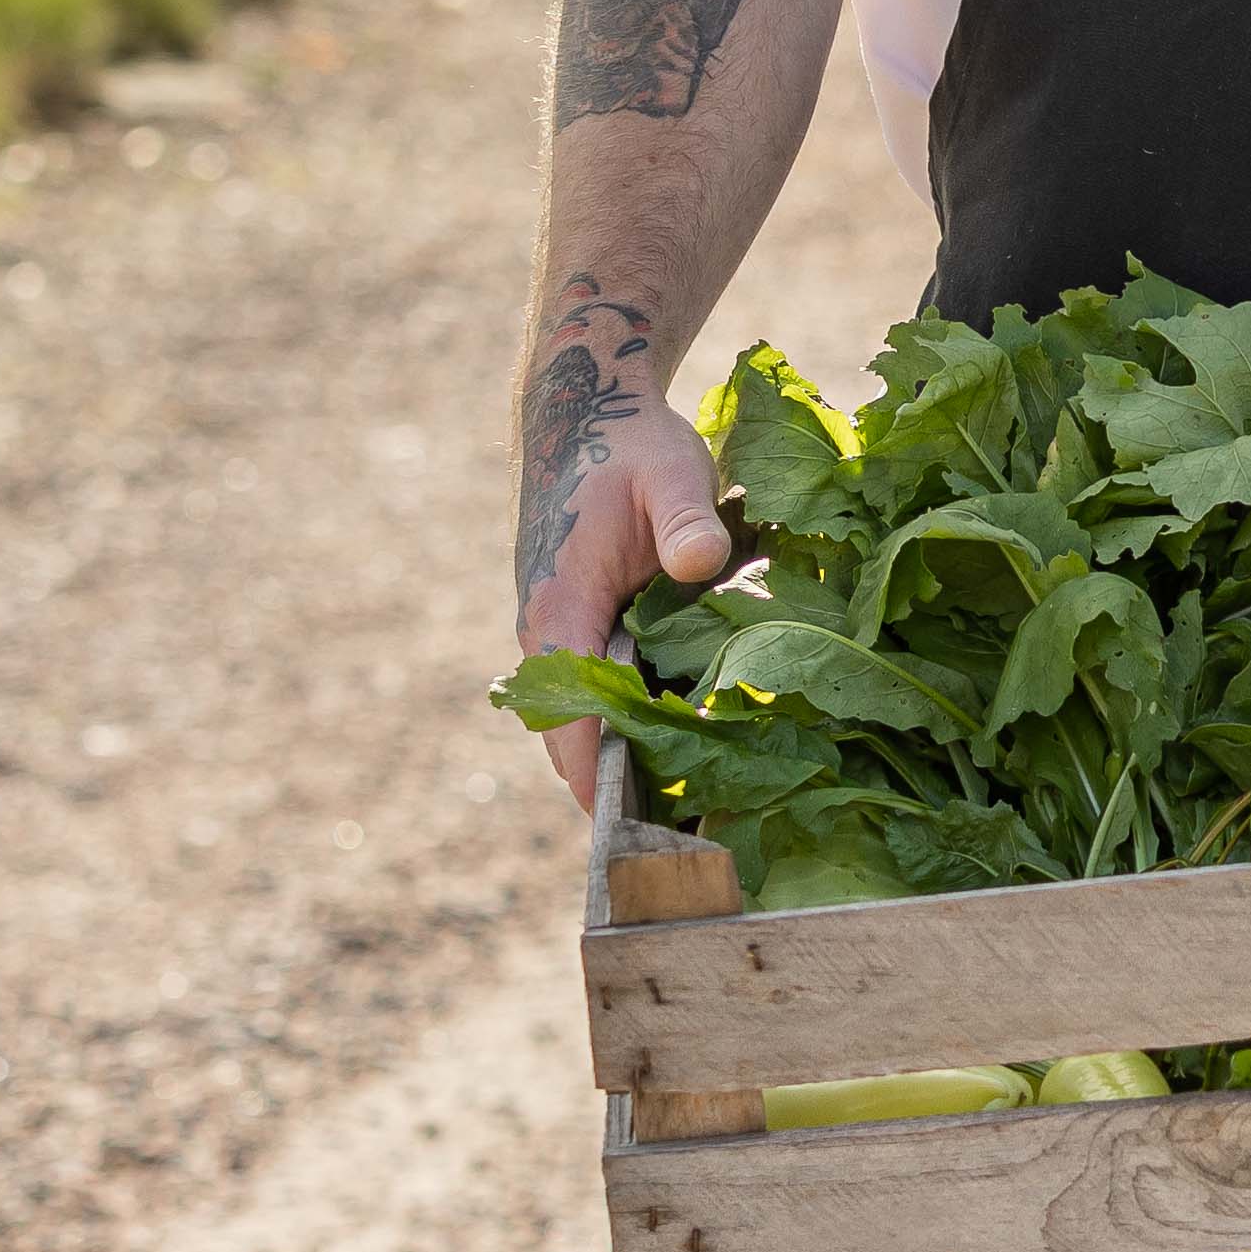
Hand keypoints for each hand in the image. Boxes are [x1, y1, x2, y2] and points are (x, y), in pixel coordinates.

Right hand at [509, 340, 734, 806]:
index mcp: (559, 611)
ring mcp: (562, 636)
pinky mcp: (582, 630)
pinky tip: (692, 749)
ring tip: (694, 814)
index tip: (628, 824)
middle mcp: (549, 636)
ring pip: (587, 719)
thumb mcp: (669, 472)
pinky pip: (603, 694)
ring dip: (627, 760)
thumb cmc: (629, 447)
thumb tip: (701, 563)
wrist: (586, 414)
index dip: (595, 772)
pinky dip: (636, 724)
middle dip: (617, 785)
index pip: (569, 713)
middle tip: (684, 837)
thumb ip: (686, 520)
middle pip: (572, 734)